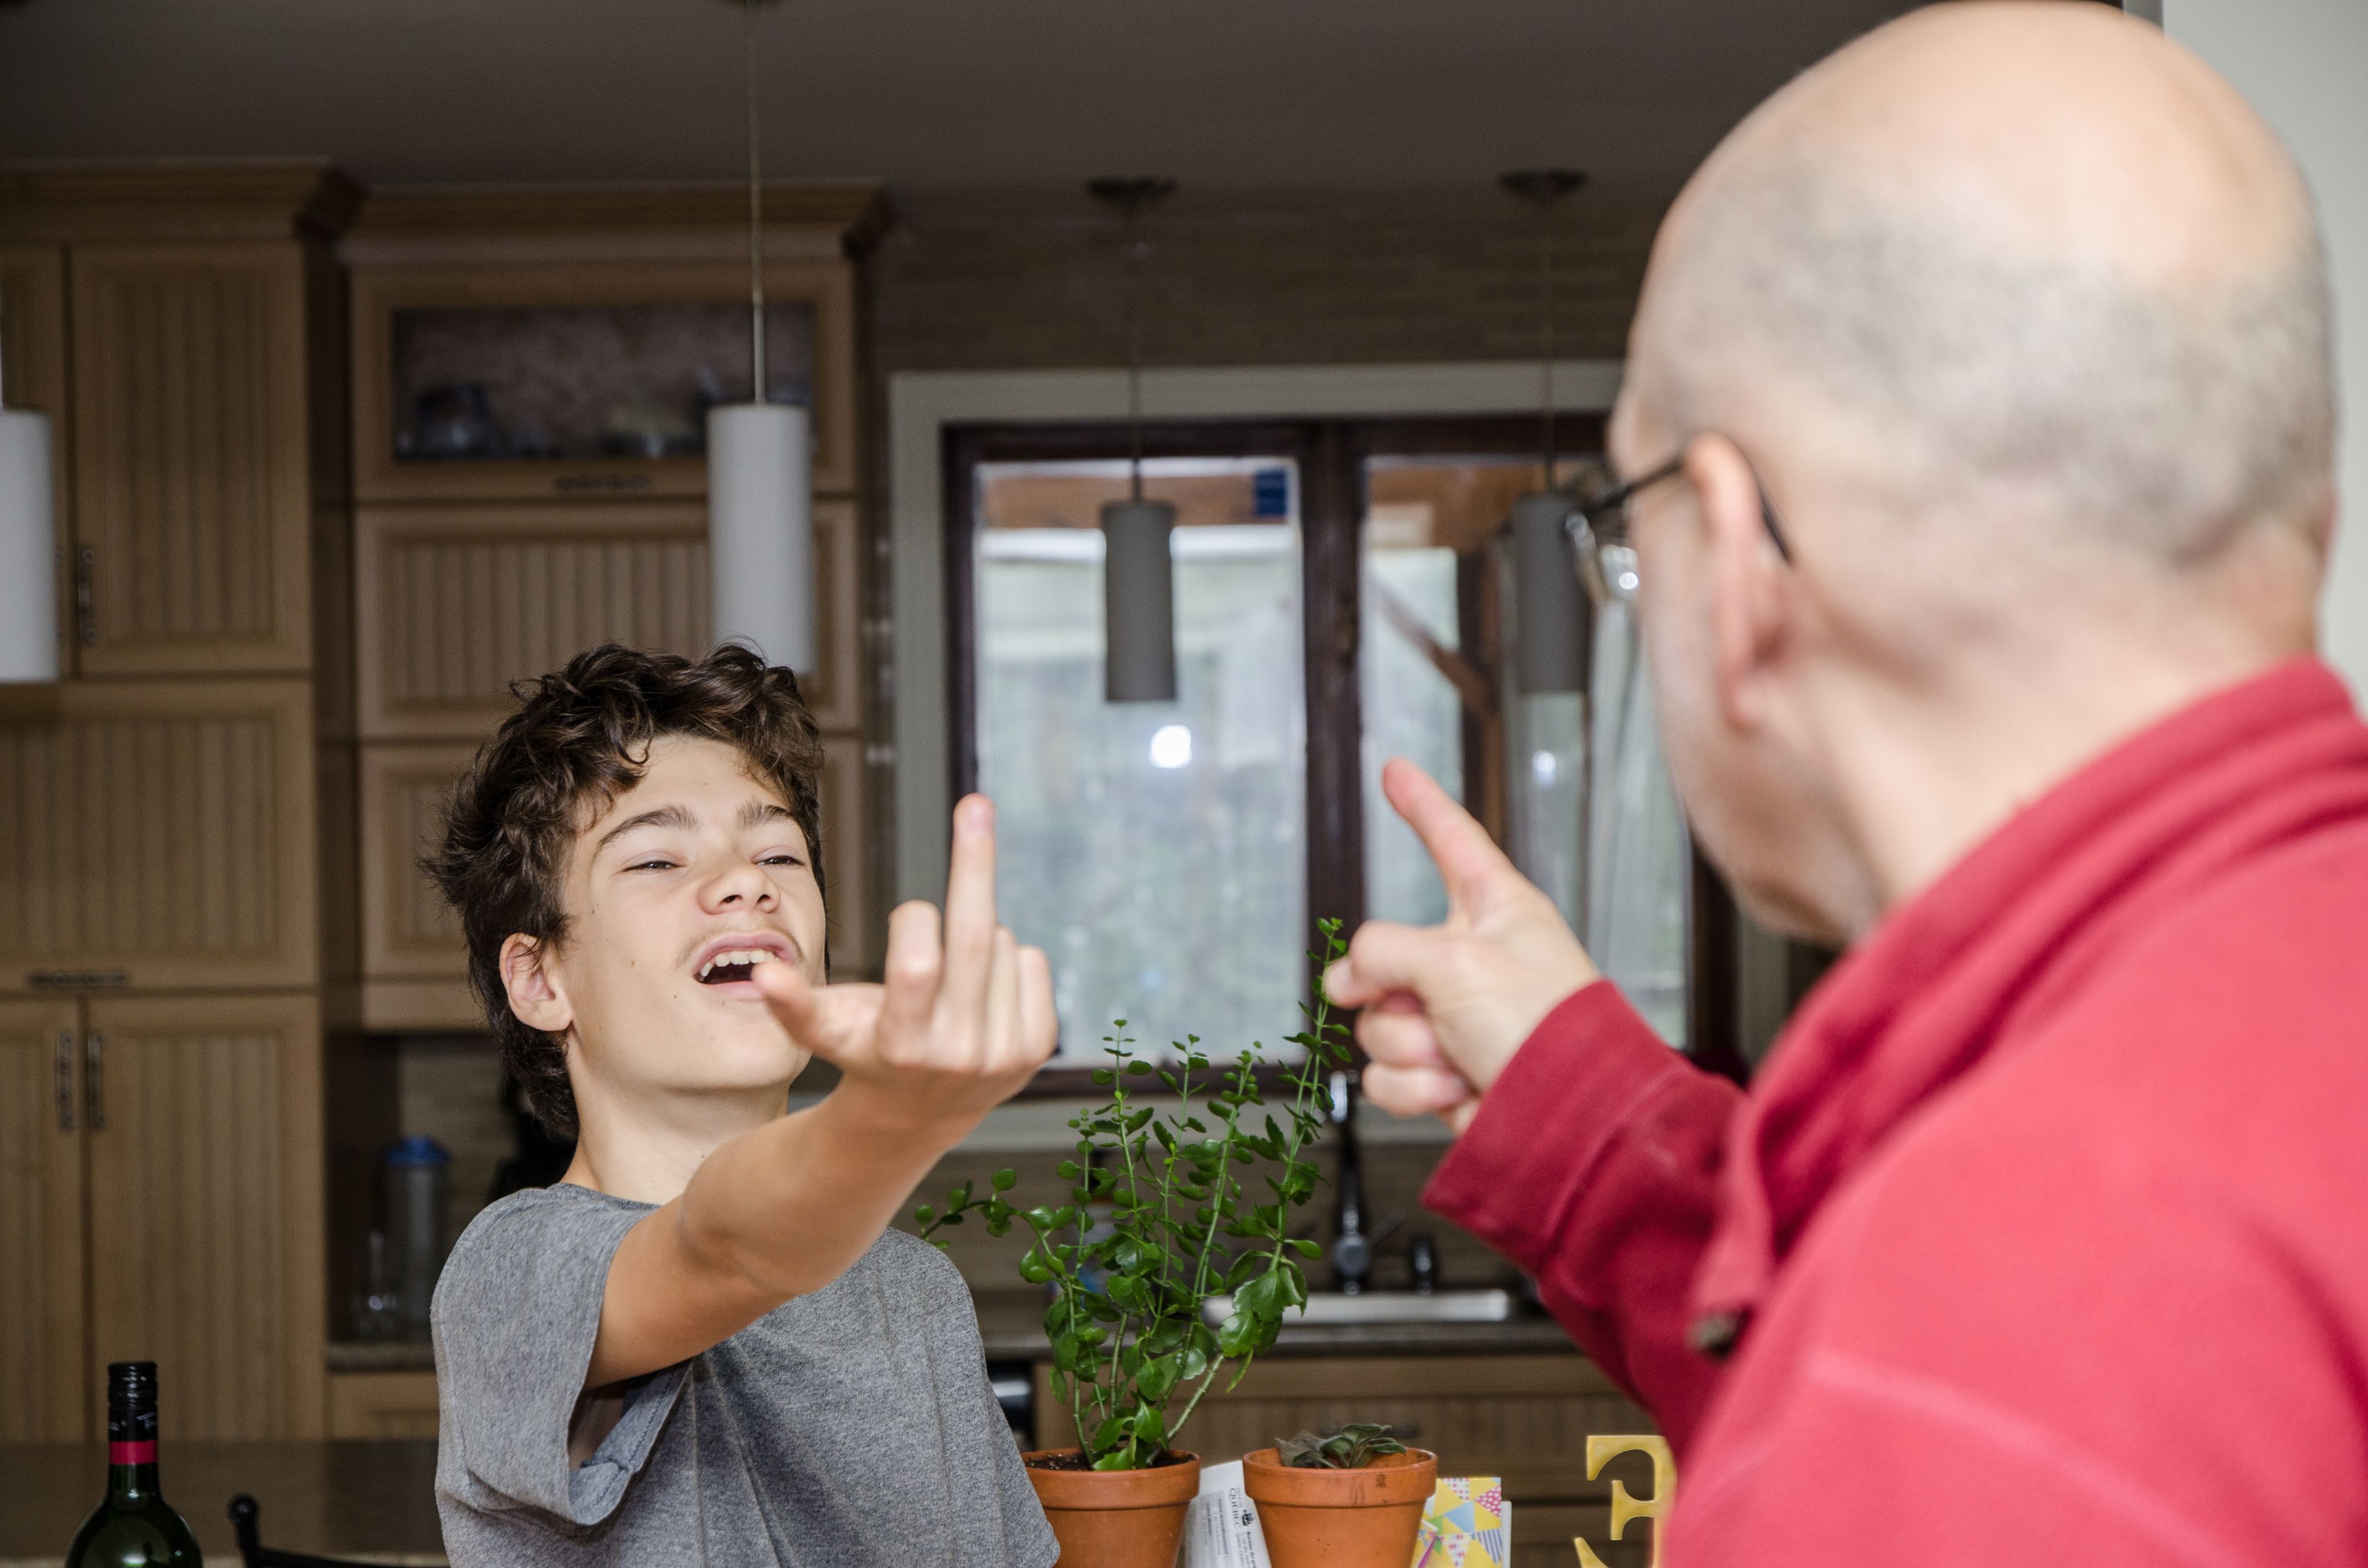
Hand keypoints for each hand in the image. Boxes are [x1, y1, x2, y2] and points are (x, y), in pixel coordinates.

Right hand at [754, 794, 1055, 1137]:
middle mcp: (959, 1054)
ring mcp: (1005, 1052)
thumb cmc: (865, 1052)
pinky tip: (982, 989)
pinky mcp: (1037, 1046)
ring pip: (1001, 942)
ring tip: (951, 978)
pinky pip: (1031, 959)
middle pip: (975, 937)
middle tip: (974, 802)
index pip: (918, 965)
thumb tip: (761, 971)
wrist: (921, 1114)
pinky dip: (1008, 956)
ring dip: (977, 935)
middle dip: (973, 861)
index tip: (910, 912)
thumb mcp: (825, 1032)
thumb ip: (794, 1003)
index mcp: (904, 1046)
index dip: (913, 920)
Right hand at [1324, 760, 1599, 1132]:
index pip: (1451, 839)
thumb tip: (1347, 976)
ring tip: (1457, 1055)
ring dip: (1409, 1046)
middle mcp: (1472, 960)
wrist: (1570, 1123)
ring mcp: (1454, 1019)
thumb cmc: (1547, 1031)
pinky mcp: (1442, 1074)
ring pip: (1377, 1021)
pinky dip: (1415, 1088)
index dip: (1420, 803)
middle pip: (1382, 955)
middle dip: (1391, 993)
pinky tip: (1456, 1088)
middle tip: (1427, 1008)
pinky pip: (1387, 1075)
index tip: (1396, 773)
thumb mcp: (1456, 962)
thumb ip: (1384, 950)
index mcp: (1495, 909)